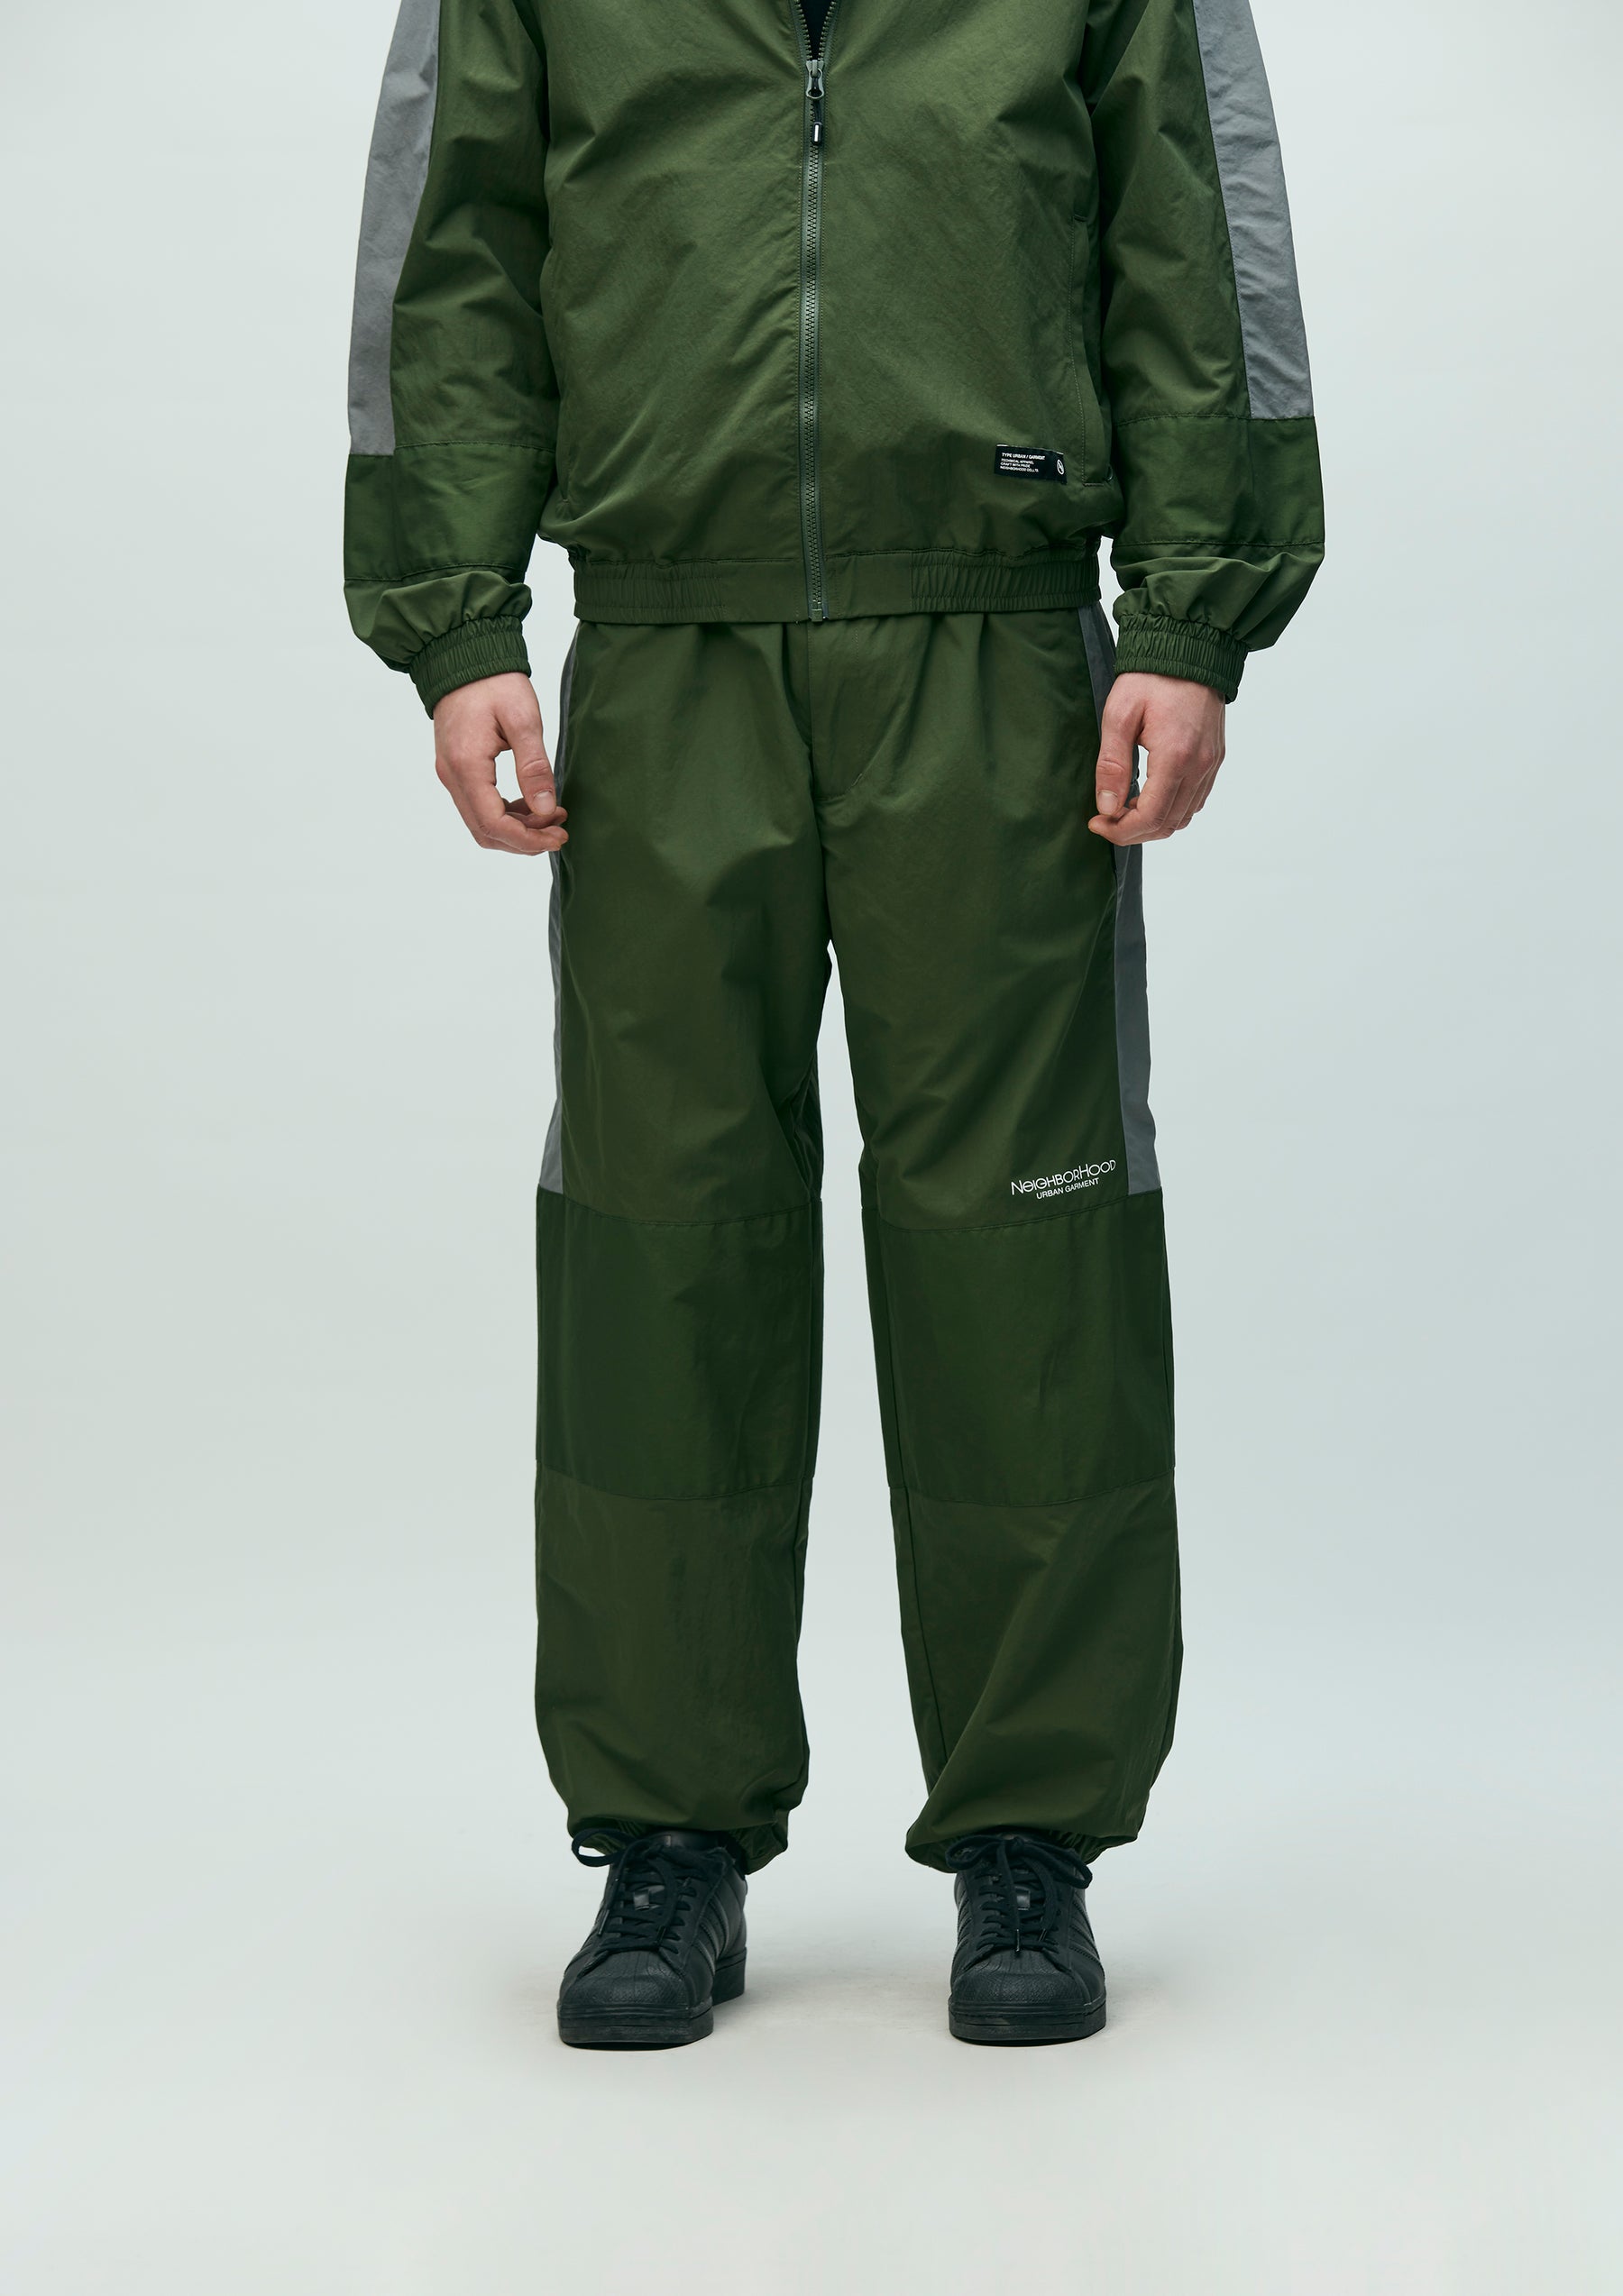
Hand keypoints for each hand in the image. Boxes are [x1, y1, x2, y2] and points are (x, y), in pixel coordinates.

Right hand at [432, 673, 567, 855]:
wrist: (464, 656)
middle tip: (559, 830)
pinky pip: (478, 806)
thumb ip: (534, 767)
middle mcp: (452, 776)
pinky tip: (531, 802)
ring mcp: (451, 774)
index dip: (528, 840)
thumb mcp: (523, 719)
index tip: (559, 836)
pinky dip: (505, 814)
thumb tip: (546, 808)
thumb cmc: (494, 682)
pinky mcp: (456, 769)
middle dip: (524, 840)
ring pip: (481, 823)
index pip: (494, 824)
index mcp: (466, 766)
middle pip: (485, 832)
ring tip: (552, 815)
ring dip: (516, 829)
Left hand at [1089, 673, 1225, 844]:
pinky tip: (1148, 797)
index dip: (1120, 830)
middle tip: (1106, 820)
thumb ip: (1112, 764)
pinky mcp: (1215, 758)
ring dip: (1152, 823)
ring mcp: (1211, 764)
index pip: (1150, 816)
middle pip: (1168, 824)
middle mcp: (1200, 766)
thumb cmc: (1152, 676)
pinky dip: (1171, 810)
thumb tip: (1107, 808)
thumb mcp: (1119, 714)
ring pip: (1183, 817)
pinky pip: (1195, 800)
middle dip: (1133, 832)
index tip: (1097, 823)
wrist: (1191, 648)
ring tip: (1124, 809)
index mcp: (1175, 756)